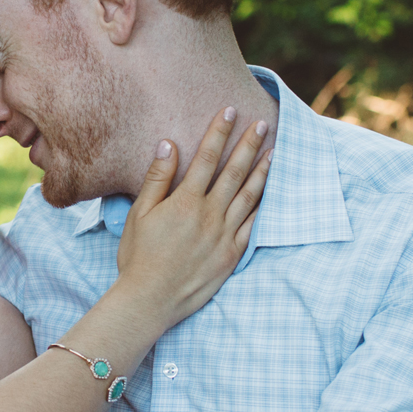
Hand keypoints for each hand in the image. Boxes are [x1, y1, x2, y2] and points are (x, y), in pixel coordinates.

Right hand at [114, 107, 270, 327]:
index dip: (219, 131)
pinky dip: (264, 206)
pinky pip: (254, 225)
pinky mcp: (232, 254)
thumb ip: (157, 178)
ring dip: (262, 170)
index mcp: (185, 201)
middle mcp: (209, 215)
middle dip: (248, 144)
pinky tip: (271, 192)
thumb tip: (168, 144)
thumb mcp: (139, 214)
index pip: (206, 157)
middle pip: (234, 171)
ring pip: (249, 196)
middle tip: (262, 123)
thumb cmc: (139, 257)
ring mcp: (224, 235)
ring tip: (274, 151)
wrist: (149, 300)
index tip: (230, 111)